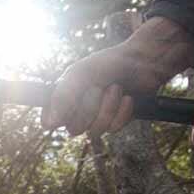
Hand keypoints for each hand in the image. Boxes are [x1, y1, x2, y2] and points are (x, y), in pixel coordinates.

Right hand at [42, 17, 193, 136]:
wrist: (145, 62)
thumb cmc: (111, 62)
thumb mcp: (82, 74)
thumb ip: (63, 97)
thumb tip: (51, 124)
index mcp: (65, 94)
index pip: (48, 120)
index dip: (54, 119)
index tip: (66, 110)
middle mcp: (78, 108)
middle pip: (74, 129)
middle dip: (90, 109)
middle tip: (100, 87)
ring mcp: (97, 116)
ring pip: (95, 131)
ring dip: (108, 109)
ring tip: (117, 88)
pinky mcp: (116, 121)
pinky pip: (113, 129)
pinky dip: (122, 112)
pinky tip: (128, 98)